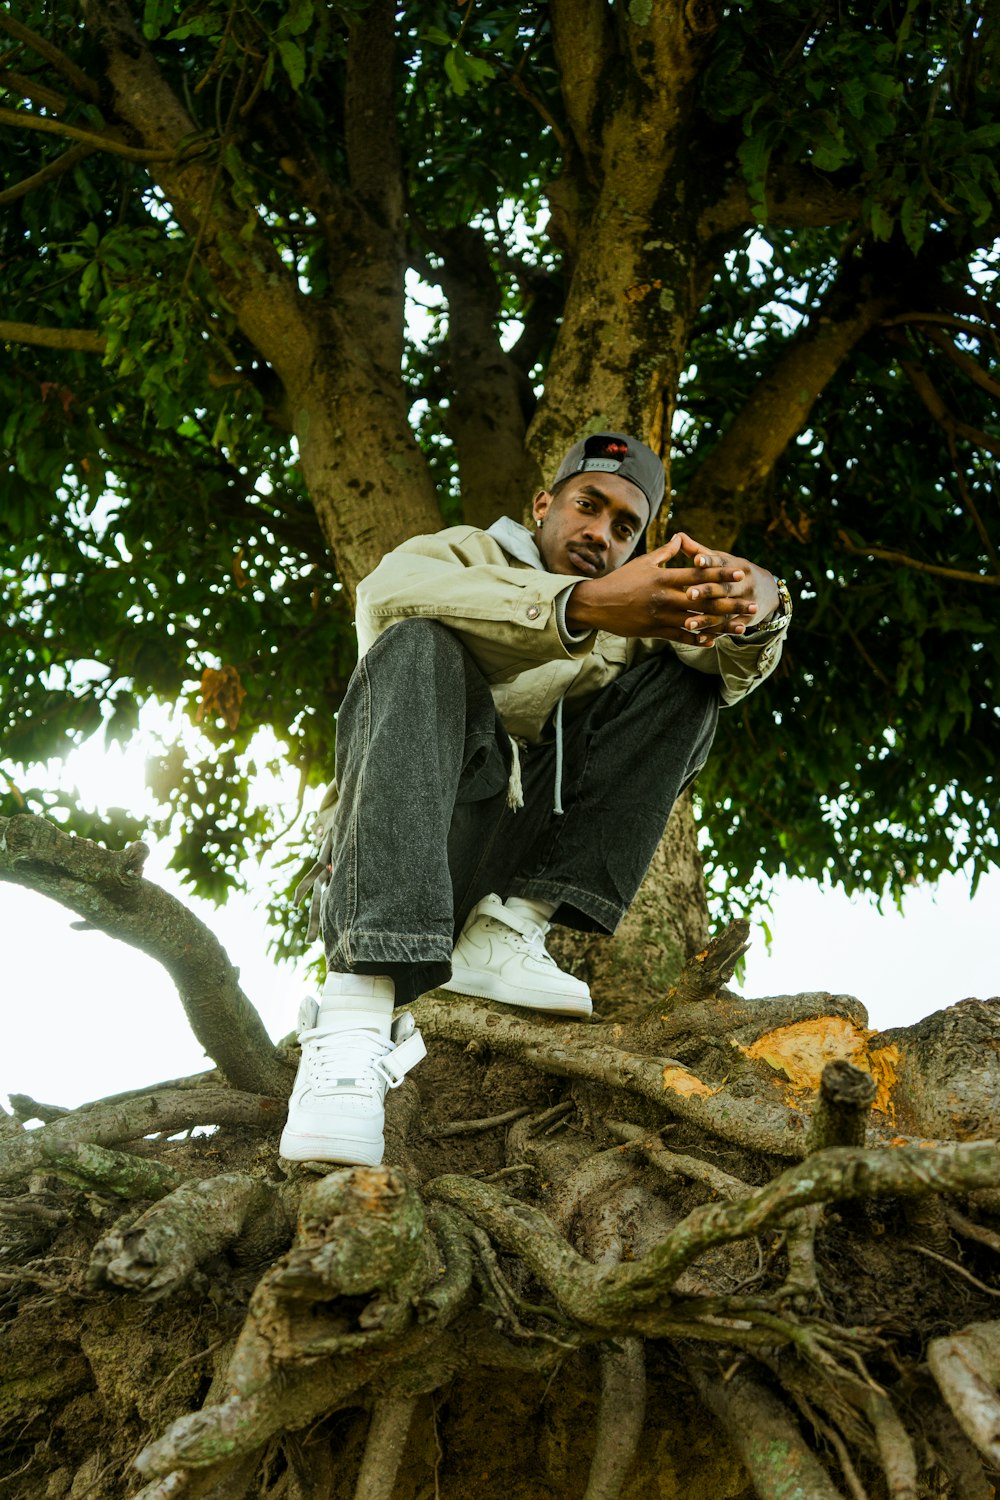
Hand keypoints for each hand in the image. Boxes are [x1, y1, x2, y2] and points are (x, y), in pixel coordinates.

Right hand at [564, 531, 779, 643]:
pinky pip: (681, 637)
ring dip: (722, 625)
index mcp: (665, 578)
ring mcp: (662, 616)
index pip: (699, 574)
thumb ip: (666, 553)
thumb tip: (681, 538)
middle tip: (752, 604)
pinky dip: (698, 639)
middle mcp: (666, 597)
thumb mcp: (643, 562)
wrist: (596, 604)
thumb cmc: (620, 580)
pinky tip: (714, 641)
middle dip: (731, 602)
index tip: (741, 573)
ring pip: (698, 622)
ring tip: (742, 627)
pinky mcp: (655, 631)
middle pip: (705, 600)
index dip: (722, 573)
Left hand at [669, 532, 779, 640]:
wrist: (769, 591)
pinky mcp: (747, 620)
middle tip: (687, 594)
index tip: (695, 561)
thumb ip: (699, 551)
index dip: (709, 561)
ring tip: (687, 624)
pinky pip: (729, 627)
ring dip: (706, 619)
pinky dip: (716, 634)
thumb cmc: (733, 573)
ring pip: (724, 611)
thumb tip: (678, 536)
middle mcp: (743, 584)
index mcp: (735, 566)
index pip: (721, 562)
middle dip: (706, 591)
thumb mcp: (722, 560)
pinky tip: (700, 639)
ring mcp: (747, 602)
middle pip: (723, 588)